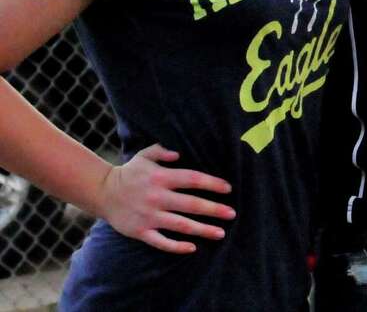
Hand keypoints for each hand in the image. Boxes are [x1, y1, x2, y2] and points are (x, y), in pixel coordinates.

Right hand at [96, 144, 234, 253]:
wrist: (101, 192)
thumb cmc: (130, 172)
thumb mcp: (145, 155)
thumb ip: (163, 151)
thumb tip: (180, 154)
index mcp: (161, 177)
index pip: (193, 179)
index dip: (212, 184)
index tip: (228, 189)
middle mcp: (157, 197)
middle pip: (191, 204)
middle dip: (214, 210)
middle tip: (232, 214)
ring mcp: (148, 216)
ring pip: (180, 225)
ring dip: (202, 230)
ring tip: (220, 233)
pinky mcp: (140, 231)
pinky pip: (161, 242)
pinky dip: (177, 246)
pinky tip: (192, 248)